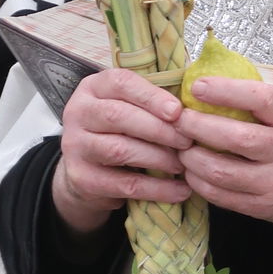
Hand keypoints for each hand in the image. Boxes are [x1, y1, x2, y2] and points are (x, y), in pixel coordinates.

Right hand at [53, 69, 190, 235]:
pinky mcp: (81, 178)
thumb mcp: (130, 107)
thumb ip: (154, 101)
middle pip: (118, 115)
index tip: (178, 111)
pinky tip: (179, 190)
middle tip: (187, 141)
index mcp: (93, 88)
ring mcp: (75, 146)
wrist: (86, 171)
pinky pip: (124, 184)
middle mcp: (77, 112)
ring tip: (182, 164)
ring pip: (120, 149)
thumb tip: (197, 105)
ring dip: (158, 158)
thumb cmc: (120, 130)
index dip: (151, 96)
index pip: (120, 83)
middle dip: (158, 129)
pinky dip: (156, 189)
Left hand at [177, 77, 272, 245]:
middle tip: (178, 119)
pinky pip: (222, 197)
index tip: (197, 86)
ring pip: (222, 171)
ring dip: (192, 158)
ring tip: (181, 147)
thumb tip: (211, 83)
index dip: (226, 91)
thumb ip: (261, 103)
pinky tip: (192, 171)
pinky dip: (199, 182)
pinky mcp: (264, 208)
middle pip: (235, 138)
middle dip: (197, 126)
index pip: (261, 99)